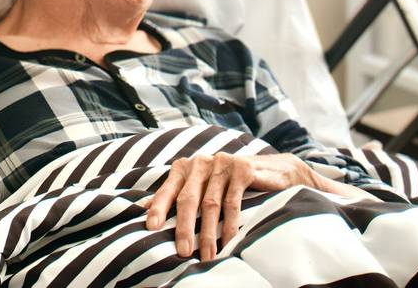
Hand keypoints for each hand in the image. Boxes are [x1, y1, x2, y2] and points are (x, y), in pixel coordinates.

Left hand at [143, 152, 330, 261]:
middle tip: (181, 251)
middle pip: (188, 198)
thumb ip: (176, 193)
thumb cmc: (229, 183)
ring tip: (205, 255)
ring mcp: (221, 164)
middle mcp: (201, 162)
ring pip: (210, 204)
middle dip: (183, 227)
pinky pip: (232, 203)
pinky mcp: (242, 170)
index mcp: (186, 166)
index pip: (168, 189)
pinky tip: (227, 242)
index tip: (150, 227)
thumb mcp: (201, 185)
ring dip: (207, 233)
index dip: (158, 208)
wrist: (272, 171)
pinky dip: (229, 225)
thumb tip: (144, 207)